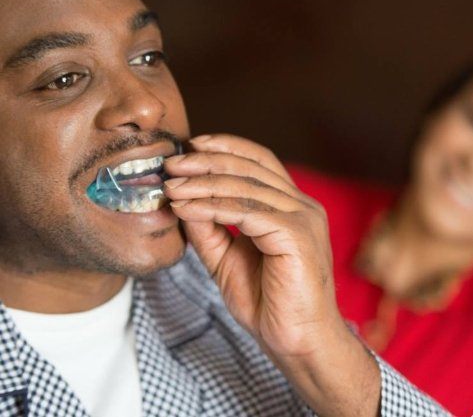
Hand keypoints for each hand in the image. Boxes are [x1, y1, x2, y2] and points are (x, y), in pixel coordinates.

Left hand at [165, 134, 337, 354]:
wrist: (297, 343)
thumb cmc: (267, 301)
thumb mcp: (226, 257)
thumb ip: (208, 228)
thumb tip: (181, 199)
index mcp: (290, 205)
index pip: (259, 160)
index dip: (226, 146)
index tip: (192, 146)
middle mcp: (301, 205)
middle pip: (250, 166)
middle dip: (206, 161)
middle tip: (172, 163)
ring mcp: (303, 217)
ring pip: (245, 186)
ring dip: (202, 183)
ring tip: (171, 186)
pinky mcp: (297, 235)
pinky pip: (246, 212)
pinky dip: (211, 207)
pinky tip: (185, 208)